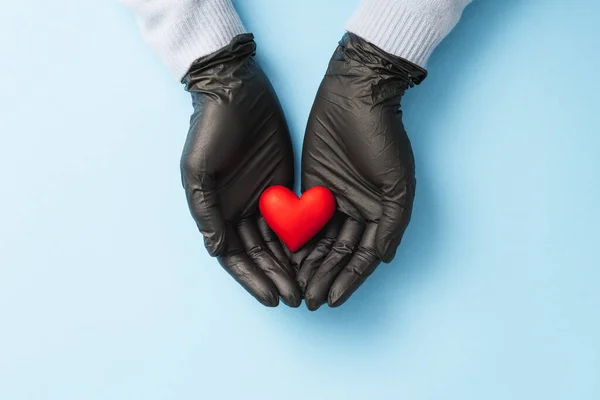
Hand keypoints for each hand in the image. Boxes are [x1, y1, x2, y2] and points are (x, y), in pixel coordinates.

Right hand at [180, 34, 300, 306]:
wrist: (235, 89)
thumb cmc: (210, 127)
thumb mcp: (199, 169)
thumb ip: (207, 210)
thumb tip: (216, 250)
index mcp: (216, 211)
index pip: (234, 257)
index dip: (252, 279)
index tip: (272, 298)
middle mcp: (239, 211)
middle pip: (259, 255)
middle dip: (277, 277)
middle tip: (297, 299)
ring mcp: (261, 200)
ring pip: (278, 242)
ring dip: (290, 265)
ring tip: (307, 286)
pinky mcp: (282, 186)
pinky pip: (293, 219)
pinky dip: (302, 239)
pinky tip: (316, 256)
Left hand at [298, 33, 426, 309]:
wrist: (356, 95)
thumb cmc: (381, 137)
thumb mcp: (397, 183)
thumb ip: (392, 224)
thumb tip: (383, 260)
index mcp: (379, 212)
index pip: (362, 256)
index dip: (348, 280)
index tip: (332, 300)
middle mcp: (356, 210)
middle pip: (339, 253)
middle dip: (324, 277)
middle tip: (309, 300)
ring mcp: (333, 199)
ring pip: (320, 240)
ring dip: (309, 264)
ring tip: (297, 287)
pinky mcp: (312, 186)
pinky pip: (303, 219)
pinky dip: (295, 239)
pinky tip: (285, 258)